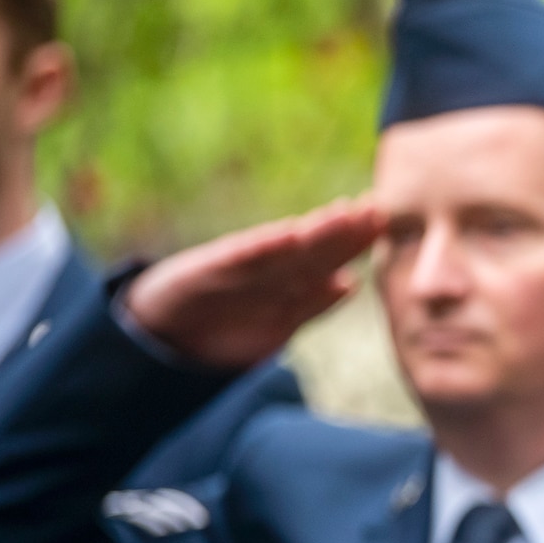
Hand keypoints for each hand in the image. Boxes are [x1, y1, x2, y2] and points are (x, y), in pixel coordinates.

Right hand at [124, 199, 385, 369]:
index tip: (385, 220)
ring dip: (314, 231)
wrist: (158, 336)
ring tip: (344, 213)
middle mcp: (263, 269)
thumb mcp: (272, 320)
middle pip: (311, 248)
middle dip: (343, 228)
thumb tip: (349, 284)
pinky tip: (289, 235)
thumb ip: (310, 304)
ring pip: (283, 249)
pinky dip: (265, 248)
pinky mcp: (203, 272)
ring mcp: (235, 270)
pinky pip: (239, 260)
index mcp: (282, 281)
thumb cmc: (221, 322)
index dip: (355, 240)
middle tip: (375, 206)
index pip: (327, 258)